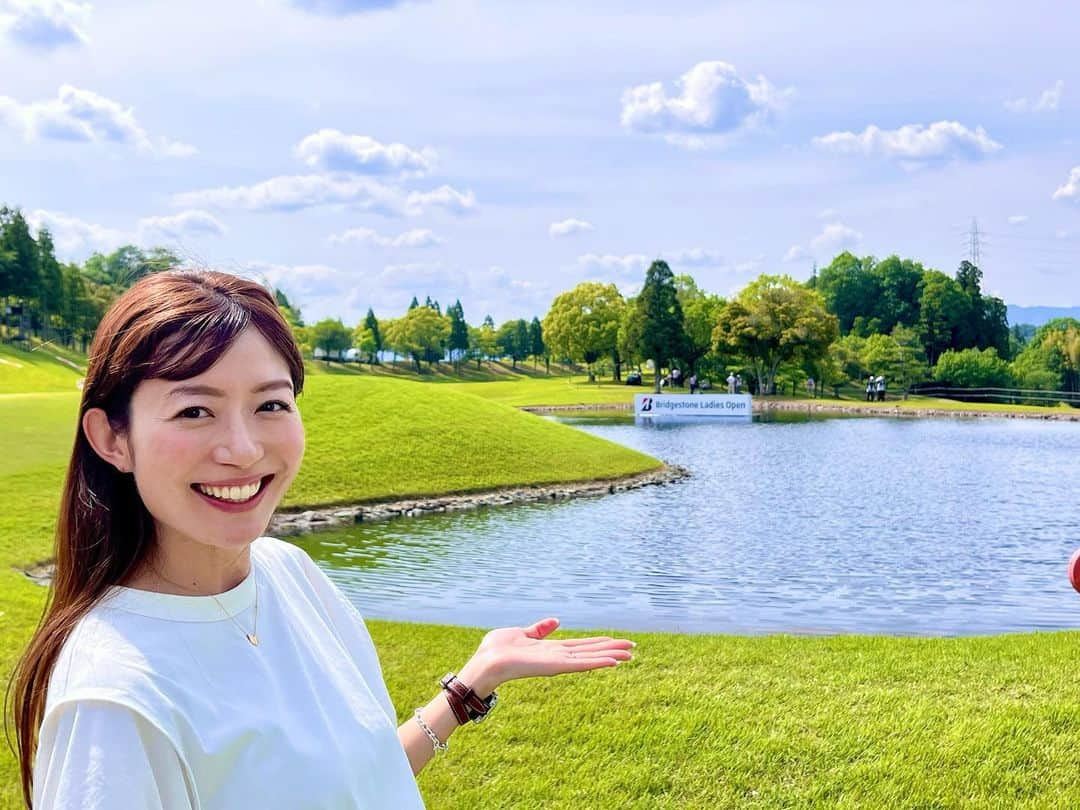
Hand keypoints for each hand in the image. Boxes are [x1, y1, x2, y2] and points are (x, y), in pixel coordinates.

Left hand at [457, 617, 633, 696]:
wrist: (484, 663)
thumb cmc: (496, 650)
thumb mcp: (521, 633)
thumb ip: (539, 629)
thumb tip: (556, 620)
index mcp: (550, 649)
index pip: (581, 646)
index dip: (600, 643)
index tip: (617, 641)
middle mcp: (557, 657)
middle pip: (590, 652)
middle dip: (611, 650)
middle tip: (633, 649)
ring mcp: (557, 663)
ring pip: (590, 659)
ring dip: (610, 656)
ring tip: (630, 655)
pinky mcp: (554, 667)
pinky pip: (579, 665)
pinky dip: (597, 663)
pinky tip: (612, 661)